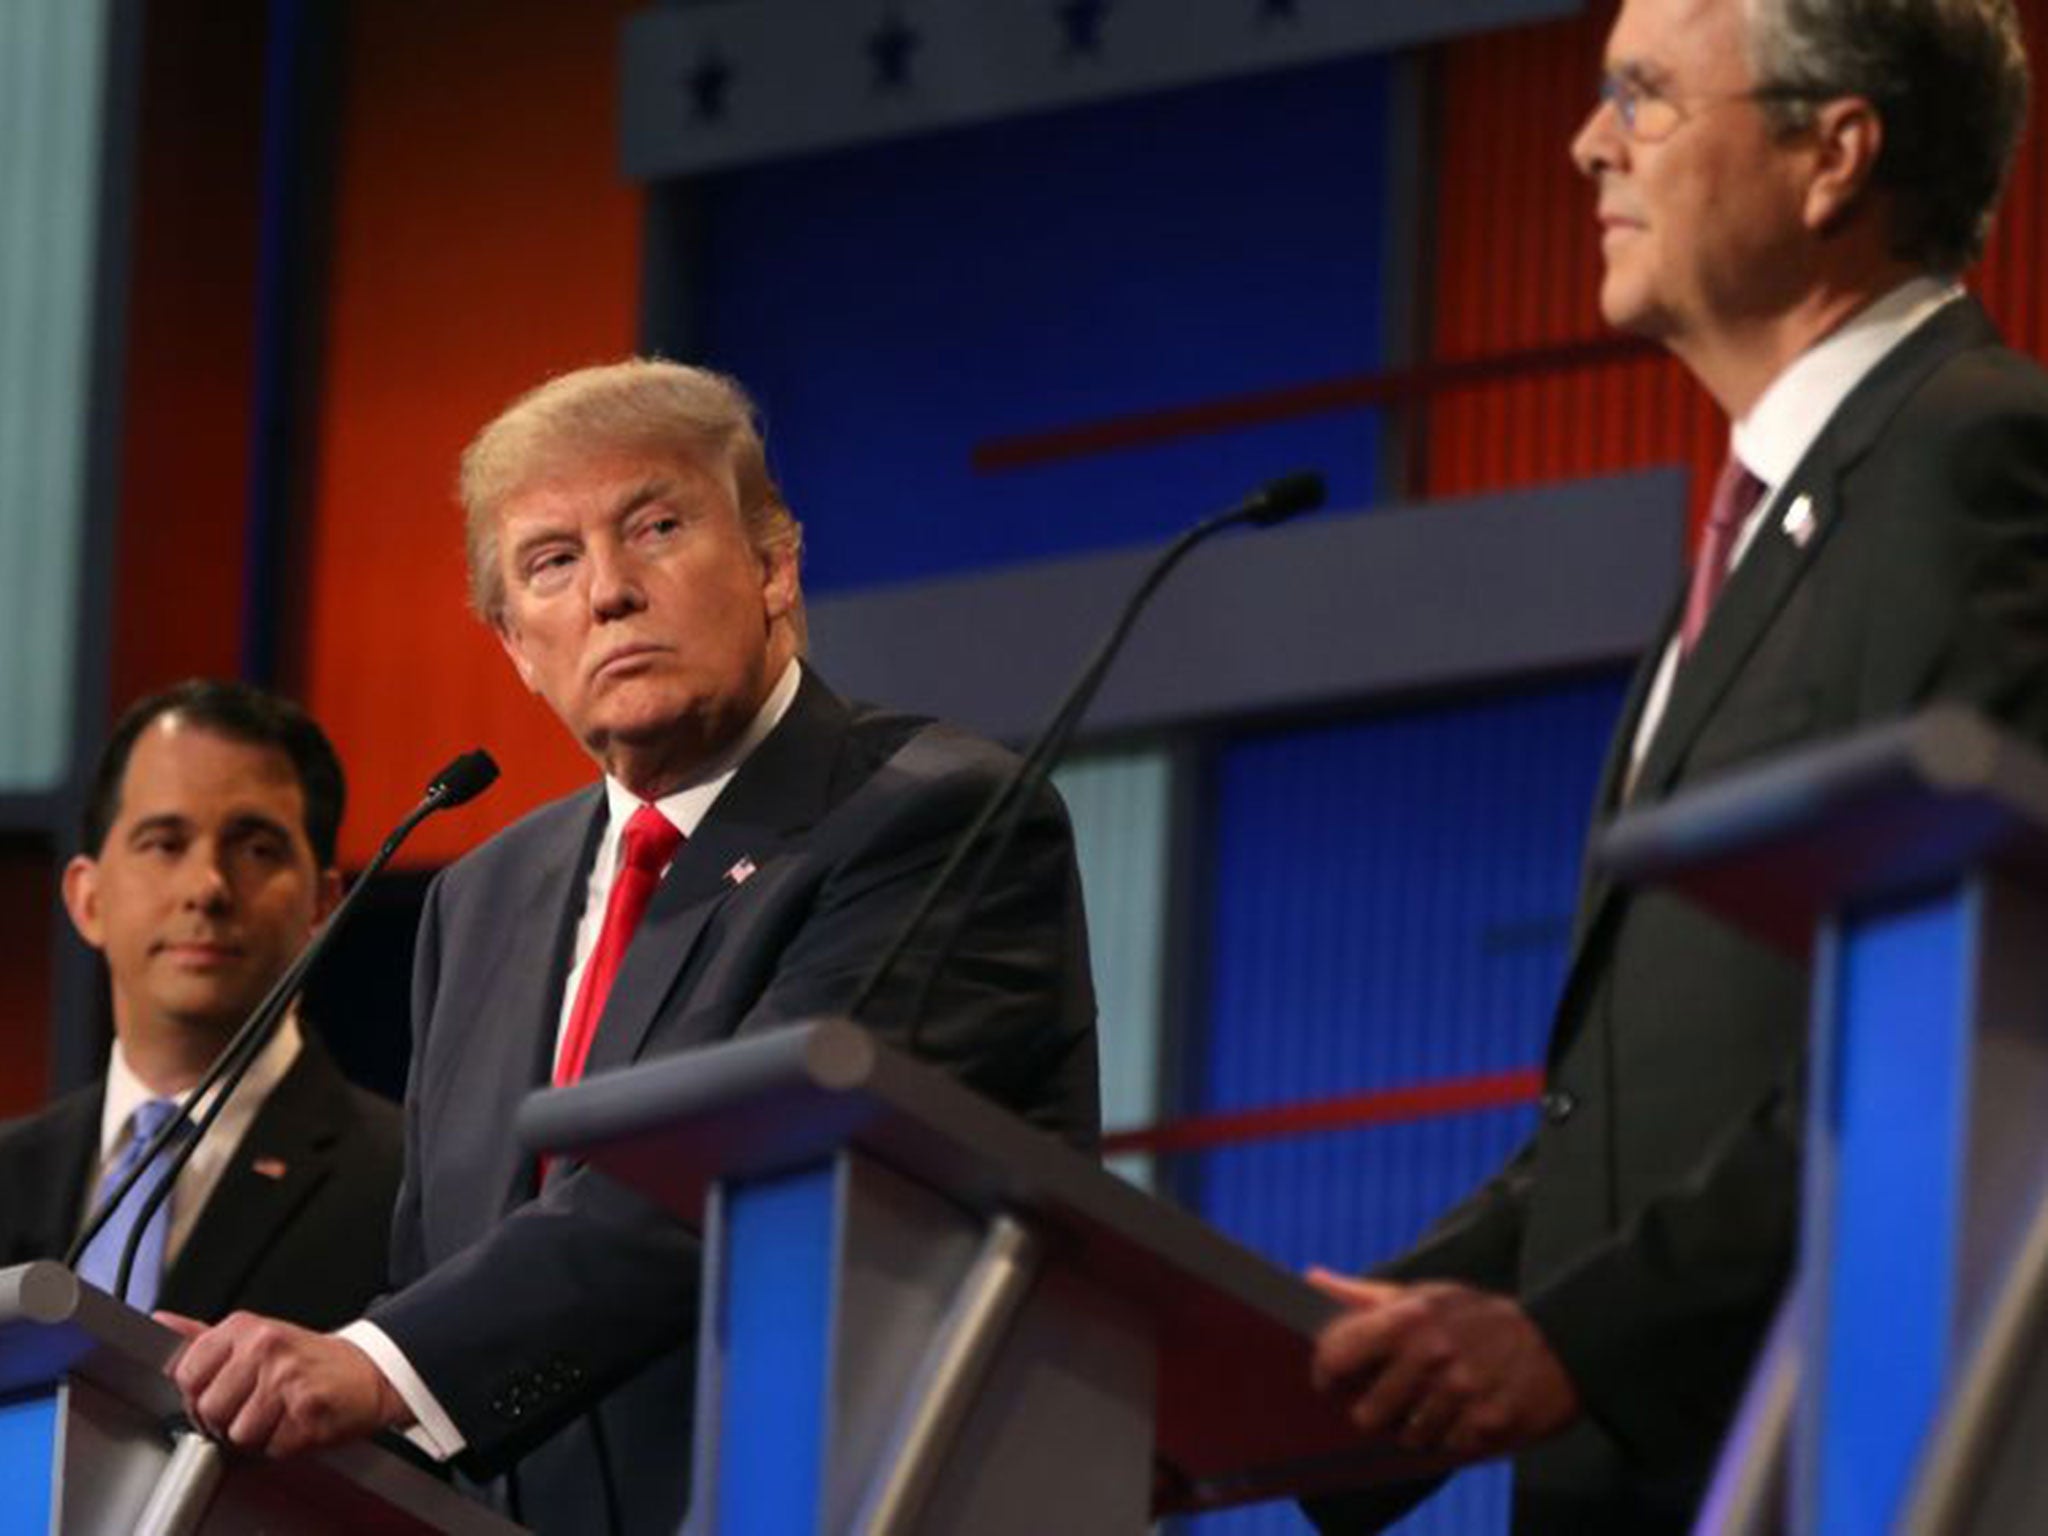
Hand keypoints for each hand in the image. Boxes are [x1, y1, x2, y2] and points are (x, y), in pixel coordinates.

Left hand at [159, 1310, 410, 1456]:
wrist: (368, 1372)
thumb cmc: (308, 1360)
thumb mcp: (255, 1337)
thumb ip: (203, 1337)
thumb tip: (161, 1322)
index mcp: (245, 1328)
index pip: (186, 1374)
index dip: (198, 1395)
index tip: (221, 1392)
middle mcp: (264, 1347)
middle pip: (209, 1409)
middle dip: (227, 1420)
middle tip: (253, 1407)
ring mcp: (287, 1377)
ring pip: (238, 1434)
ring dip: (257, 1436)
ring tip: (277, 1415)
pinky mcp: (307, 1409)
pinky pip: (271, 1448)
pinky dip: (283, 1444)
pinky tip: (296, 1422)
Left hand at [1307, 1278, 1578, 1459]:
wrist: (1562, 1338)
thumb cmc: (1481, 1316)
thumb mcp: (1427, 1294)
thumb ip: (1366, 1296)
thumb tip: (1312, 1280)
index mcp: (1410, 1318)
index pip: (1338, 1356)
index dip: (1326, 1374)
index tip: (1330, 1381)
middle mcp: (1433, 1355)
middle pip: (1367, 1414)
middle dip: (1372, 1413)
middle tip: (1386, 1404)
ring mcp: (1462, 1392)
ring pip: (1407, 1438)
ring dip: (1414, 1429)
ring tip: (1432, 1406)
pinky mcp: (1488, 1423)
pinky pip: (1447, 1448)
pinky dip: (1450, 1438)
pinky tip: (1462, 1416)